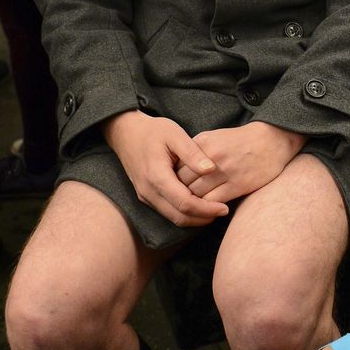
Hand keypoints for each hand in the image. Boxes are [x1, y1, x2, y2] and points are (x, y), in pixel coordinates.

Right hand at [102, 111, 228, 225]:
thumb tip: (211, 169)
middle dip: (203, 218)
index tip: (224, 208)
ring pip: (172, 217)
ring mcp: (145, 196)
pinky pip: (167, 212)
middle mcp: (148, 191)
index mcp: (157, 176)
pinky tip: (199, 204)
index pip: (185, 203)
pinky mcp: (146, 196)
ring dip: (194, 218)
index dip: (206, 209)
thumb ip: (192, 153)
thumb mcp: (175, 134)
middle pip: (179, 217)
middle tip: (223, 211)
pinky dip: (184, 213)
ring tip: (214, 210)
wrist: (125, 132)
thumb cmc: (152, 131)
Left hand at [177, 121, 305, 202]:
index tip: (173, 186)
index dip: (172, 179)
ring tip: (191, 208)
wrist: (272, 139)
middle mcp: (210, 157)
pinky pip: (212, 202)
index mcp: (202, 143)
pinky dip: (206, 209)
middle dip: (178, 193)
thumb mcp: (215, 137)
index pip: (176, 166)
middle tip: (177, 201)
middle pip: (182, 182)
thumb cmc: (242, 141)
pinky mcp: (237, 184)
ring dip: (192, 203)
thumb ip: (196, 152)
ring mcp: (224, 171)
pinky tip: (206, 210)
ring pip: (195, 195)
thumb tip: (178, 170)